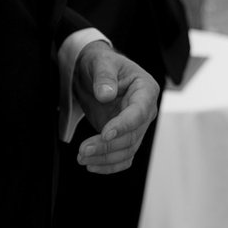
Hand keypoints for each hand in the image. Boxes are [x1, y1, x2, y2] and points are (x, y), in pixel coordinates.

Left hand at [73, 41, 159, 174]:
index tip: (104, 133)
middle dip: (107, 146)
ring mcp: (136, 126)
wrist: (94, 73)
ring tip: (82, 158)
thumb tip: (106, 95)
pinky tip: (92, 165)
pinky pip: (123, 156)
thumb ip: (104, 76)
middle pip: (132, 136)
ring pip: (127, 150)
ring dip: (105, 158)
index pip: (138, 112)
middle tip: (83, 150)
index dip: (123, 125)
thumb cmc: (101, 63)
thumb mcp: (101, 62)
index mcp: (146, 90)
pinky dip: (109, 165)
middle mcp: (145, 111)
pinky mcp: (125, 137)